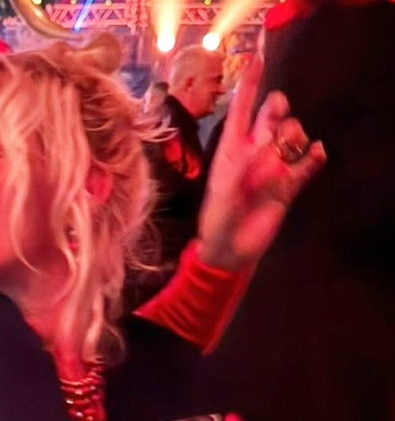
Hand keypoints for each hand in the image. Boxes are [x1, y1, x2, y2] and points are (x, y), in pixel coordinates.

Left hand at [197, 54, 326, 271]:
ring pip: (292, 135)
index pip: (241, 109)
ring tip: (290, 150)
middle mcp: (254, 152)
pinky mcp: (289, 185)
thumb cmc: (216, 219)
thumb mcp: (223, 190)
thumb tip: (266, 147)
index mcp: (231, 148)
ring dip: (294, 135)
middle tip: (275, 122)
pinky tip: (315, 156)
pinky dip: (314, 156)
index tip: (257, 60)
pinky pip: (308, 163)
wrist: (229, 250)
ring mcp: (273, 167)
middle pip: (272, 115)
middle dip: (277, 109)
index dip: (249, 85)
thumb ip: (243, 166)